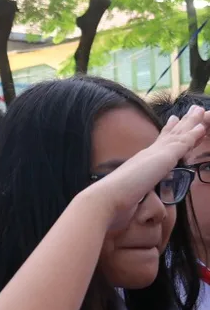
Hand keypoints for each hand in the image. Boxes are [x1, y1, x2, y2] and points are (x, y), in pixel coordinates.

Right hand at [83, 105, 209, 230]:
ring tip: (199, 109)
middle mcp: (149, 154)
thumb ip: (136, 188)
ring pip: (178, 134)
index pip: (159, 143)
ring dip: (191, 122)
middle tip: (192, 109)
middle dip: (182, 123)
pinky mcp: (165, 157)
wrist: (108, 197)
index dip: (168, 132)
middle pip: (169, 135)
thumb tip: (135, 196)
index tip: (174, 120)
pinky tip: (202, 126)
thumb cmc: (115, 199)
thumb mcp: (130, 192)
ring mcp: (156, 154)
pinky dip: (193, 133)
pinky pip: (183, 142)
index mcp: (142, 161)